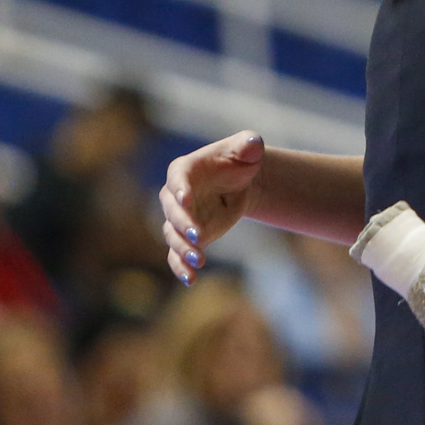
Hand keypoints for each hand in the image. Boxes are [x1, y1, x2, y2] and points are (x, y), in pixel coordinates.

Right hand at [160, 131, 265, 284]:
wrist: (241, 183)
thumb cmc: (239, 160)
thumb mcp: (247, 149)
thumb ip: (248, 144)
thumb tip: (253, 144)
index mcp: (185, 170)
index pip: (177, 179)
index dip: (179, 189)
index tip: (185, 200)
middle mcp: (176, 196)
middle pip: (171, 212)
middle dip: (183, 224)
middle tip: (199, 236)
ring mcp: (180, 219)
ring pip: (173, 236)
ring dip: (182, 249)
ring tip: (199, 260)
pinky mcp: (188, 238)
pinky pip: (177, 255)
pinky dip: (181, 268)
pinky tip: (190, 280)